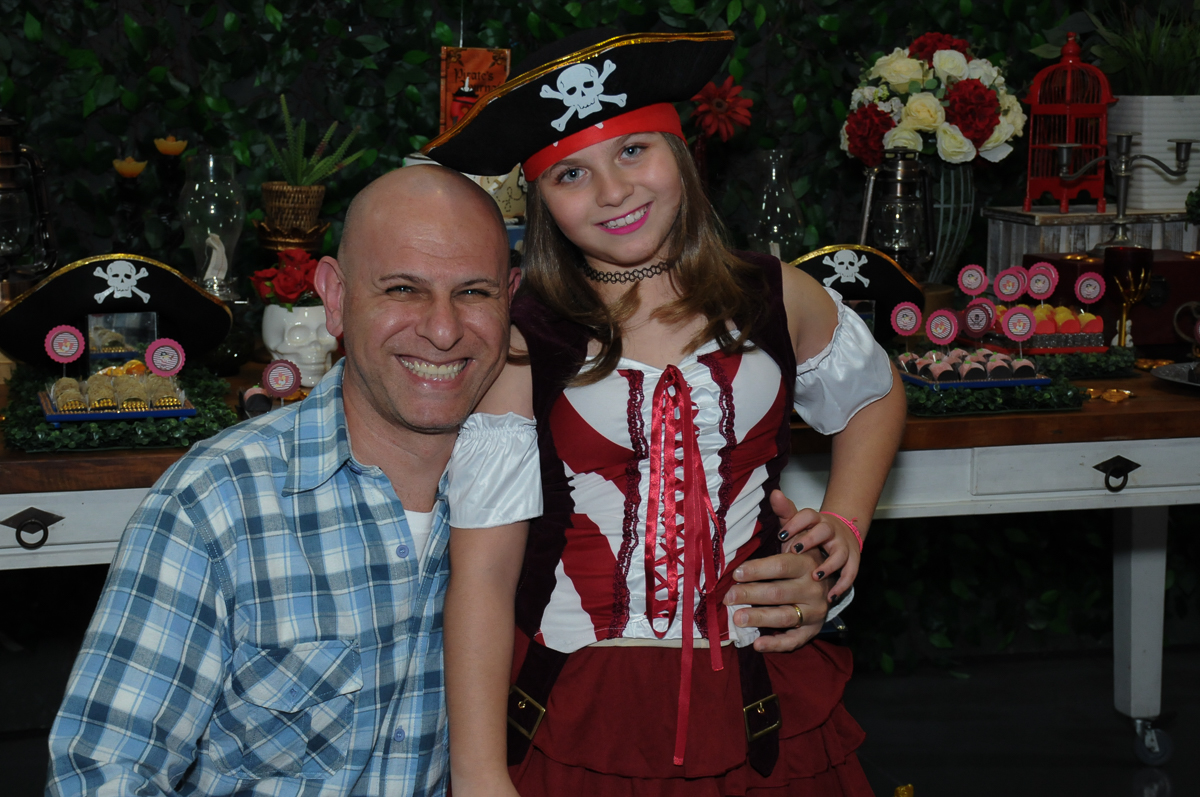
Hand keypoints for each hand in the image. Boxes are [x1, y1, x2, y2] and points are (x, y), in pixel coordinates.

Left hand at [722, 492, 833, 651]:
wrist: (828, 579)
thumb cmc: (801, 557)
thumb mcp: (796, 533)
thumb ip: (785, 515)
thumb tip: (775, 492)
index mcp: (806, 564)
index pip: (781, 566)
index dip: (758, 570)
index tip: (736, 573)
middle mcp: (813, 588)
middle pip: (780, 592)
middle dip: (752, 595)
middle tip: (728, 598)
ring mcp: (815, 611)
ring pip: (786, 616)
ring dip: (760, 619)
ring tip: (737, 618)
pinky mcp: (812, 629)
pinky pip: (795, 640)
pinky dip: (777, 644)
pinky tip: (757, 644)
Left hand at [771, 490, 860, 604]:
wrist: (839, 536)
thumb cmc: (809, 533)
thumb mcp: (797, 522)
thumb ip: (784, 511)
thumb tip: (774, 493)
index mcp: (816, 519)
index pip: (808, 515)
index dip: (795, 523)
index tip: (781, 534)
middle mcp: (831, 530)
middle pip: (824, 530)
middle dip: (811, 540)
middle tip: (795, 550)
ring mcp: (844, 546)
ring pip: (841, 553)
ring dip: (829, 565)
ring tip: (815, 576)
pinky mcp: (853, 561)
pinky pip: (851, 573)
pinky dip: (843, 585)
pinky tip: (832, 596)